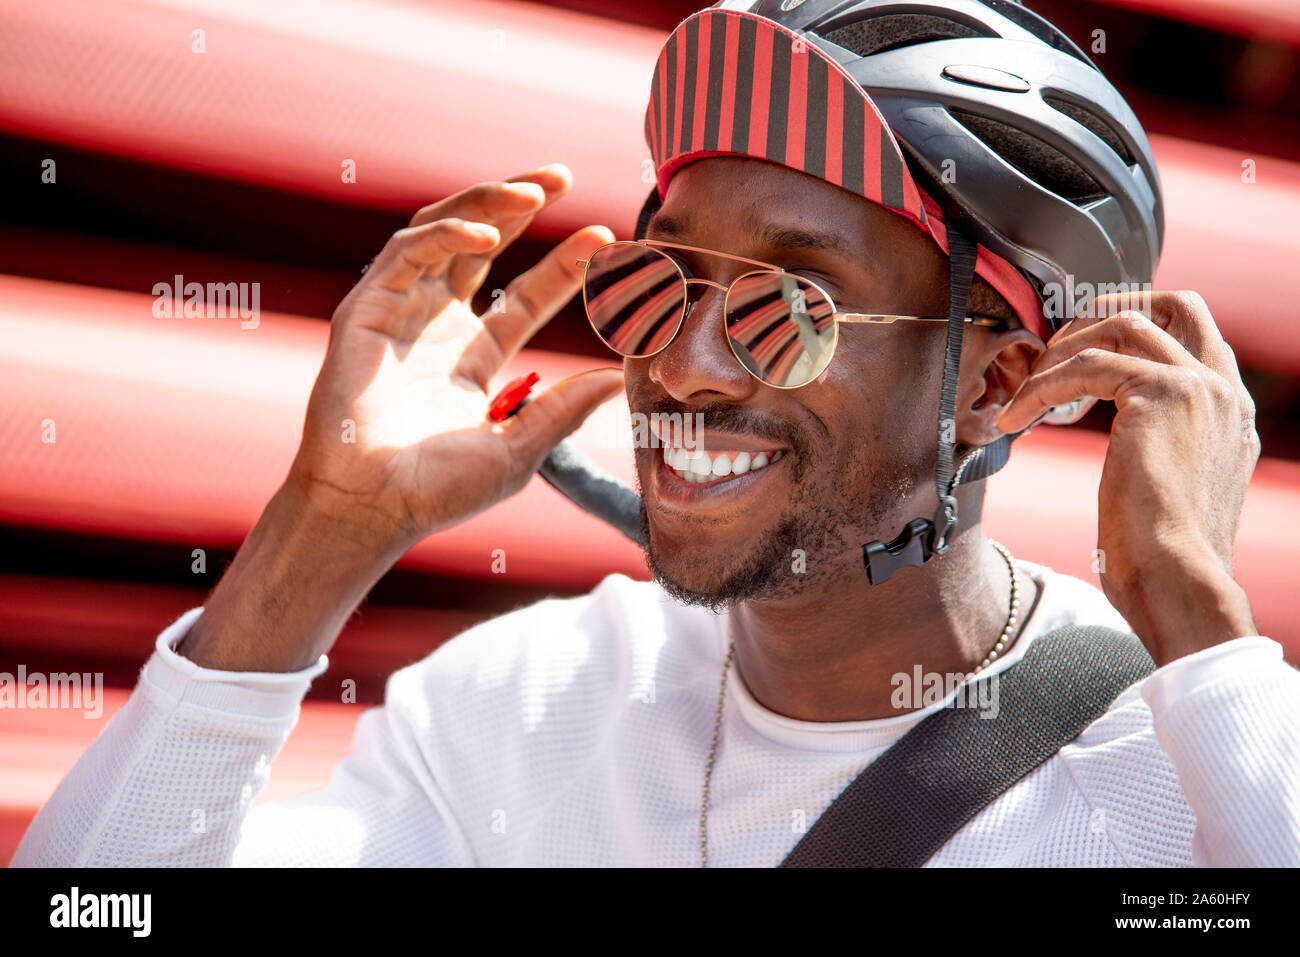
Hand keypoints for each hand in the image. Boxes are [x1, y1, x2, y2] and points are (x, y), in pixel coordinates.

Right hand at [291, 163, 623, 552]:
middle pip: (483, 246)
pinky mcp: (367, 310)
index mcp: (473, 358)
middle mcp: (437, 327)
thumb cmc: (439, 490)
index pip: (525, 296)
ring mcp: (401, 314)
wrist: (373, 507)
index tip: (605, 240)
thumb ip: (565, 409)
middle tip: (562, 178)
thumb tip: (620, 379)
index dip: (563, 265)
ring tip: (534, 191)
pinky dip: (445, 235)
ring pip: (443, 233)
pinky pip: (407, 253)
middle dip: (519, 206)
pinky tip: (487, 234)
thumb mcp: (520, 446)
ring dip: (486, 204)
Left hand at [995, 291, 1259, 665]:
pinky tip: (1015, 417)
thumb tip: (1128, 441)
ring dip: (1064, 349)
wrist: (1177, 579)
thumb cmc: (1162, 554)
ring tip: (1027, 387)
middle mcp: (1223, 390)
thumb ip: (1161, 446)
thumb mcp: (1171, 485)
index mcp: (1230, 411)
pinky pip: (1086, 365)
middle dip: (1108, 311)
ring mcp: (1197, 387)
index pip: (1194, 334)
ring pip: (1123, 325)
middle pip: (1173, 304)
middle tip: (1056, 347)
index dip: (1136, 325)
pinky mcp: (1160, 395)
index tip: (1082, 350)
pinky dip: (1041, 387)